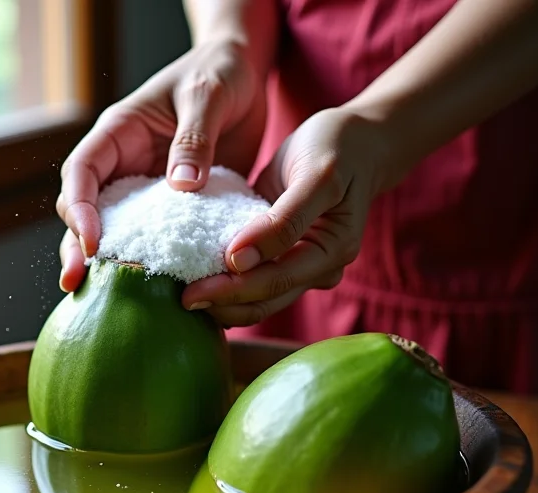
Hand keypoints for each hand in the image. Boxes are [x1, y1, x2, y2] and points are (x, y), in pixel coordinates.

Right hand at [56, 40, 267, 290]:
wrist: (244, 75)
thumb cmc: (221, 71)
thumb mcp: (209, 94)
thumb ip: (194, 138)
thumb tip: (181, 187)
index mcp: (120, 132)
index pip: (82, 172)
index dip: (78, 208)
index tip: (92, 242)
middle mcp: (124, 164)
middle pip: (84, 209)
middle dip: (77, 246)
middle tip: (77, 283)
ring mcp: (144, 189)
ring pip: (112, 230)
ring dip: (104, 263)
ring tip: (99, 296)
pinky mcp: (171, 208)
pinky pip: (154, 238)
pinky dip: (149, 261)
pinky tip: (153, 289)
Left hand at [181, 107, 390, 325]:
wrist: (356, 143)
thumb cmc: (337, 148)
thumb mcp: (315, 175)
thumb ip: (282, 220)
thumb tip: (238, 261)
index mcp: (331, 252)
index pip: (276, 282)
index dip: (233, 289)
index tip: (192, 290)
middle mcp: (320, 270)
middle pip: (265, 300)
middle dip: (223, 304)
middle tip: (181, 300)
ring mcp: (303, 270)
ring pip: (260, 301)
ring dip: (224, 305)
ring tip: (186, 299)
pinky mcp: (285, 261)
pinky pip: (255, 284)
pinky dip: (229, 288)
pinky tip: (202, 287)